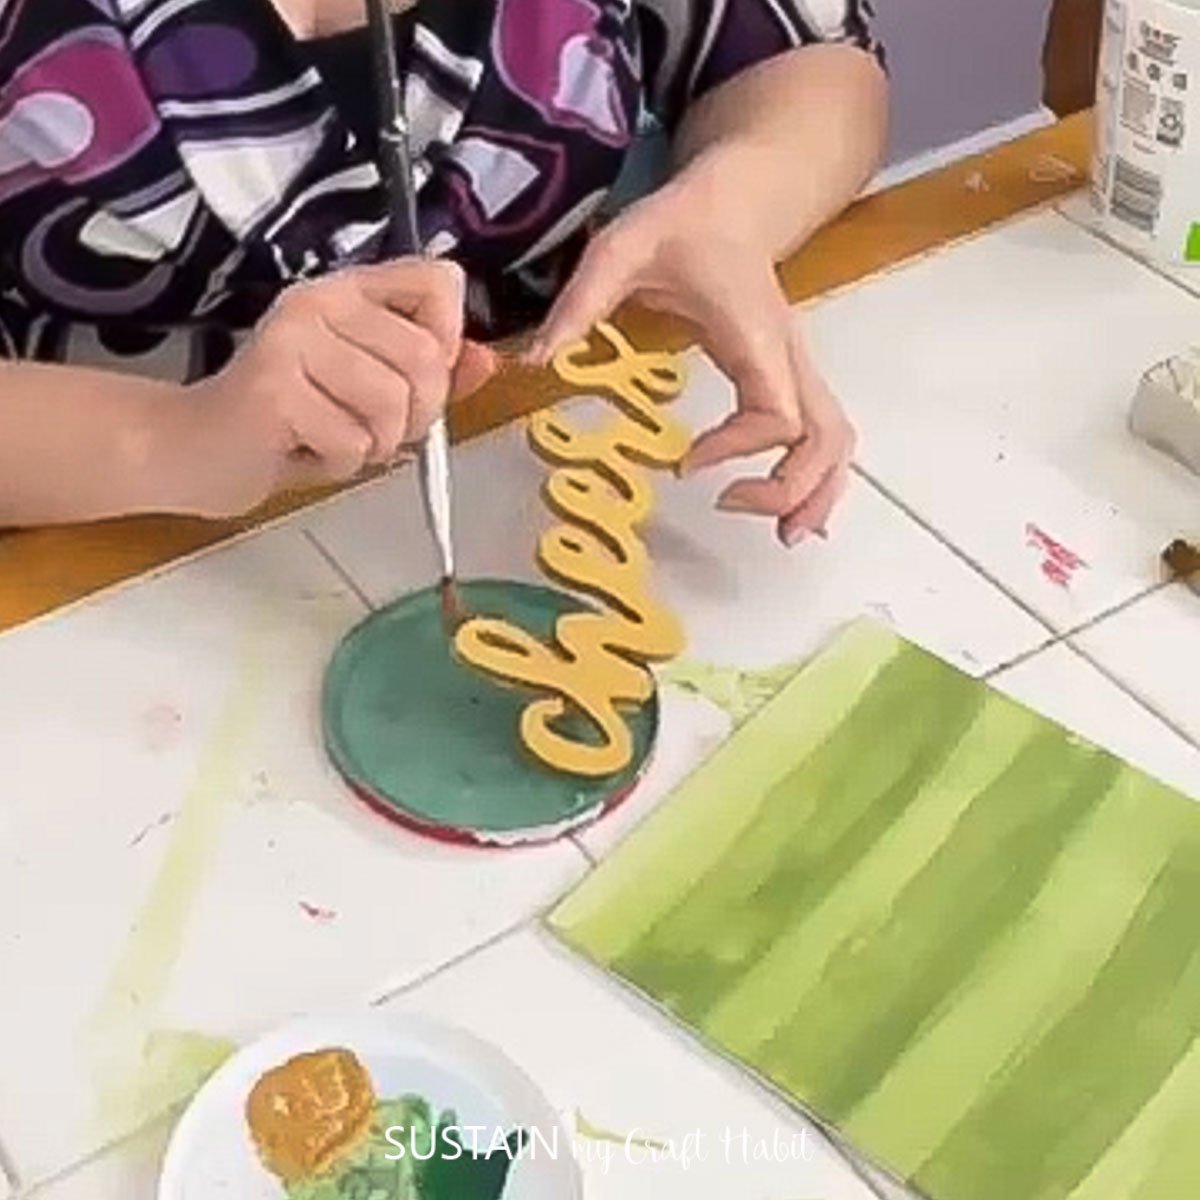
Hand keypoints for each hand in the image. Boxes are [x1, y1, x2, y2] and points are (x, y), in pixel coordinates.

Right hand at [181, 259, 495, 516]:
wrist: (194, 450)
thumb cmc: (286, 422)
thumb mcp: (368, 393)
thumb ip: (430, 375)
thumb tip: (487, 362)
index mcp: (348, 292)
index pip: (438, 282)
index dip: (448, 341)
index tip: (421, 376)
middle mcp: (319, 301)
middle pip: (424, 359)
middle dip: (415, 416)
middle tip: (376, 430)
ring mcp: (293, 340)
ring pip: (392, 404)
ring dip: (374, 445)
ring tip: (332, 439)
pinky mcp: (275, 388)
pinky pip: (352, 442)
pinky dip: (337, 465)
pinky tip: (301, 451)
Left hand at [529, 187, 855, 542]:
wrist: (735, 200)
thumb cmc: (682, 226)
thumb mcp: (620, 251)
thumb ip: (581, 304)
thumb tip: (538, 362)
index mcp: (753, 335)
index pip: (775, 414)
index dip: (735, 448)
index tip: (683, 462)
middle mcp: (787, 358)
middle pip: (824, 438)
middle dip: (792, 488)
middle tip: (732, 509)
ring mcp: (796, 368)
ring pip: (837, 440)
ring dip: (817, 491)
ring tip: (782, 534)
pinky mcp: (790, 377)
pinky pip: (823, 434)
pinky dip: (815, 475)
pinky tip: (788, 505)